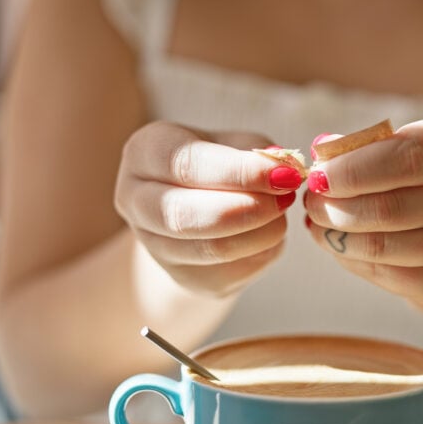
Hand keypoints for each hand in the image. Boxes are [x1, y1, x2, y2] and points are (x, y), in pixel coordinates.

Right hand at [114, 121, 303, 296]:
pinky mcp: (185, 279)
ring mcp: (155, 246)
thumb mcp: (233, 144)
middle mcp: (136, 201)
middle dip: (247, 208)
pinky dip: (262, 251)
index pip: (186, 164)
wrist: (198, 213)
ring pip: (212, 249)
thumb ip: (257, 153)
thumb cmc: (217, 167)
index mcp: (143, 153)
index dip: (240, 172)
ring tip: (282, 214)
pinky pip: (232, 271)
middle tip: (286, 197)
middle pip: (186, 215)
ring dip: (262, 232)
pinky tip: (269, 234)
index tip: (285, 174)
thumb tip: (285, 168)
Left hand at [302, 119, 422, 314]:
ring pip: (387, 245)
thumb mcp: (402, 154)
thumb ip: (365, 150)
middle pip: (395, 206)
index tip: (319, 175)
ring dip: (339, 236)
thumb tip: (322, 152)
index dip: (356, 168)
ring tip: (317, 224)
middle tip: (311, 202)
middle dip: (340, 206)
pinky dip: (352, 258)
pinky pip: (388, 274)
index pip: (410, 156)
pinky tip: (336, 244)